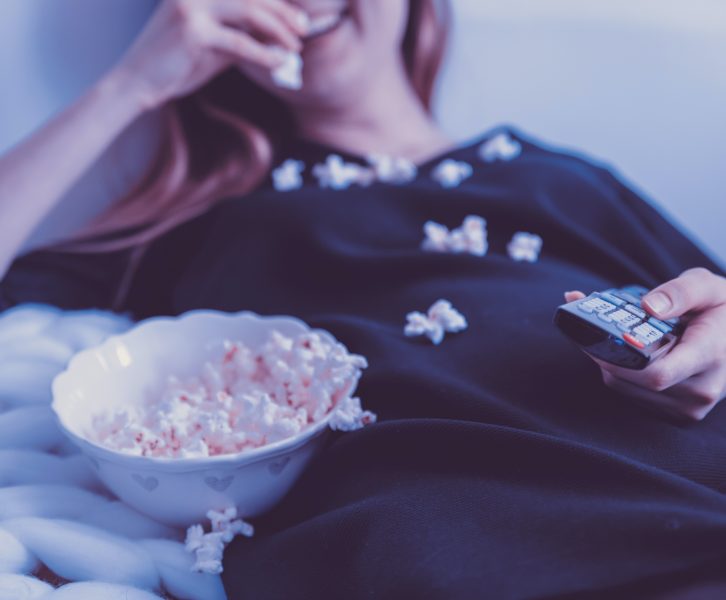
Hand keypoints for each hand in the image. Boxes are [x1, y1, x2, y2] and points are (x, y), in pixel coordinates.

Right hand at [110, 0, 308, 110]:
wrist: (138, 83)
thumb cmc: (176, 65)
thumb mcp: (214, 46)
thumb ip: (240, 35)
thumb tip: (276, 38)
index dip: (275, 1)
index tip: (298, 16)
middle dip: (283, 11)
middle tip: (304, 29)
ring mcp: (192, 6)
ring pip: (248, 11)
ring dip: (278, 29)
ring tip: (296, 46)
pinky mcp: (192, 31)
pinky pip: (239, 42)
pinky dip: (264, 53)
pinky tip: (279, 62)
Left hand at [565, 268, 725, 420]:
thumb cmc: (722, 310)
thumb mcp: (708, 287)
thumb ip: (680, 291)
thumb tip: (648, 306)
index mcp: (710, 356)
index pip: (657, 373)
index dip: (620, 358)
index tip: (601, 335)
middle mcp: (701, 390)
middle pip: (633, 380)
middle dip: (606, 353)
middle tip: (592, 326)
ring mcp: (689, 408)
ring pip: (626, 389)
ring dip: (610, 363)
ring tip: (610, 337)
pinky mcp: (677, 415)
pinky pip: (632, 396)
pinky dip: (620, 374)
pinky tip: (624, 354)